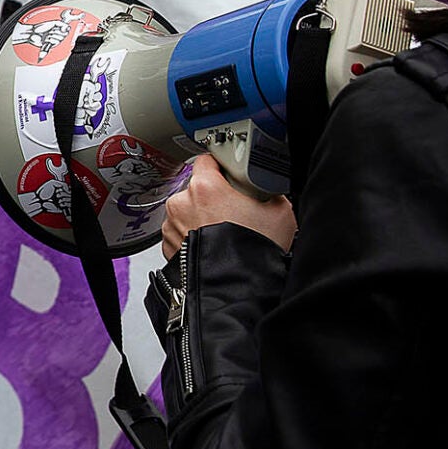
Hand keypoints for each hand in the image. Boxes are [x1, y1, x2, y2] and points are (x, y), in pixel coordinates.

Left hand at [162, 159, 296, 257]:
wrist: (236, 288)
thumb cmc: (253, 252)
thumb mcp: (279, 212)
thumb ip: (269, 191)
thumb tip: (270, 188)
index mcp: (204, 187)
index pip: (207, 160)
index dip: (221, 166)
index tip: (230, 173)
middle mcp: (181, 203)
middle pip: (198, 187)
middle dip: (214, 196)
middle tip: (234, 210)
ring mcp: (172, 226)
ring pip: (187, 210)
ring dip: (201, 216)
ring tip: (224, 231)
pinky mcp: (168, 245)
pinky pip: (180, 232)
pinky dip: (192, 235)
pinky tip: (212, 244)